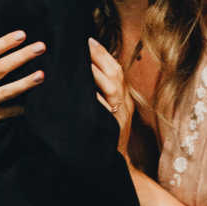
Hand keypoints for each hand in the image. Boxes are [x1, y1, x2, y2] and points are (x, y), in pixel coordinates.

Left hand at [89, 37, 133, 155]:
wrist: (116, 166)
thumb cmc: (108, 137)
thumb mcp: (111, 113)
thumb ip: (104, 95)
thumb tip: (88, 72)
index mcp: (125, 99)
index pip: (116, 70)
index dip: (103, 54)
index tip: (88, 39)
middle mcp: (125, 105)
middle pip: (116, 75)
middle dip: (100, 57)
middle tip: (84, 43)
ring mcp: (120, 117)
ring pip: (112, 89)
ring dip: (97, 73)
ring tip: (82, 61)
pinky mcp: (113, 128)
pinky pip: (102, 110)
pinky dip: (93, 99)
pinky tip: (81, 91)